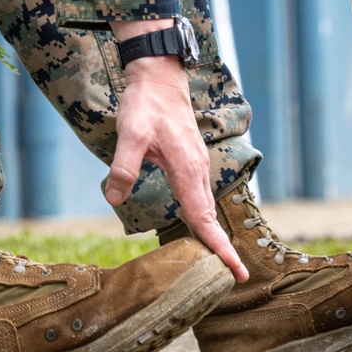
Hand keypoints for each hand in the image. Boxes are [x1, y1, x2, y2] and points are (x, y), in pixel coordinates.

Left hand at [104, 50, 247, 280]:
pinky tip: (196, 223)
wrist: (159, 75)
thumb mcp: (130, 133)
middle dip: (222, 248)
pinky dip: (203, 214)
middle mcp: (197, 169)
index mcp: (187, 168)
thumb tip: (114, 198)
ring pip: (206, 205)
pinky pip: (200, 194)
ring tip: (218, 259)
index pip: (204, 218)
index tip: (236, 271)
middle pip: (210, 216)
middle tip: (235, 277)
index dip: (218, 247)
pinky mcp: (191, 158)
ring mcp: (196, 163)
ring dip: (212, 232)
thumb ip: (123, 166)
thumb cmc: (146, 103)